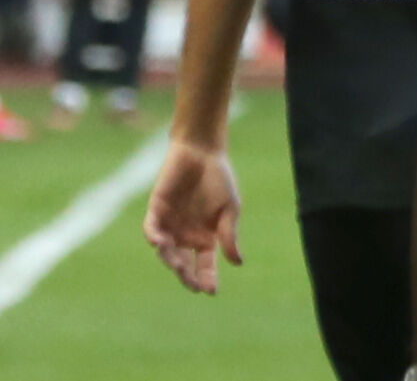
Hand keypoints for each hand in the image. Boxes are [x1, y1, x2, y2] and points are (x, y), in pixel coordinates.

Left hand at [143, 141, 243, 293]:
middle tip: (193, 285)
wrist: (202, 152)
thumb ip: (229, 234)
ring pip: (166, 252)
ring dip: (171, 260)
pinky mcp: (156, 211)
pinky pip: (152, 230)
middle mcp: (186, 236)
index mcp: (206, 238)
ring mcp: (170, 225)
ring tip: (178, 266)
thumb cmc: (219, 179)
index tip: (212, 291)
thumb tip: (237, 263)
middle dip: (188, 276)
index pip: (205, 265)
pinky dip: (154, 238)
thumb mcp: (230, 208)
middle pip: (183, 264)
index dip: (208, 278)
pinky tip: (161, 243)